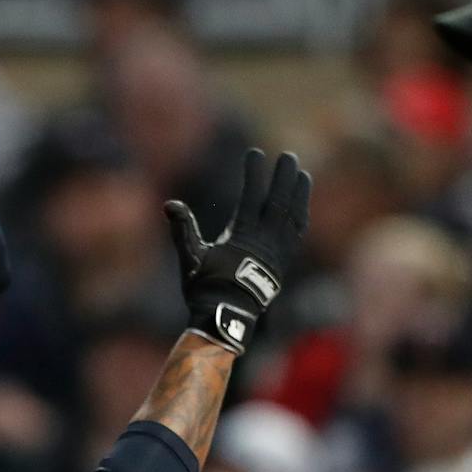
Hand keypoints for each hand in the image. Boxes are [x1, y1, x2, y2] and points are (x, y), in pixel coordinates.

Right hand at [163, 149, 309, 354]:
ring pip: (292, 215)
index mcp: (242, 236)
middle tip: (288, 156)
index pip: (252, 196)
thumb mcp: (191, 259)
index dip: (254, 174)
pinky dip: (300, 214)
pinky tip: (301, 204)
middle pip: (278, 201)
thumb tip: (170, 205)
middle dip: (283, 177)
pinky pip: (297, 232)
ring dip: (298, 193)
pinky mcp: (284, 261)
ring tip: (301, 173)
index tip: (256, 154)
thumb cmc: (206, 288)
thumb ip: (182, 230)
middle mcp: (264, 241)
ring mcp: (278, 251)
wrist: (228, 317)